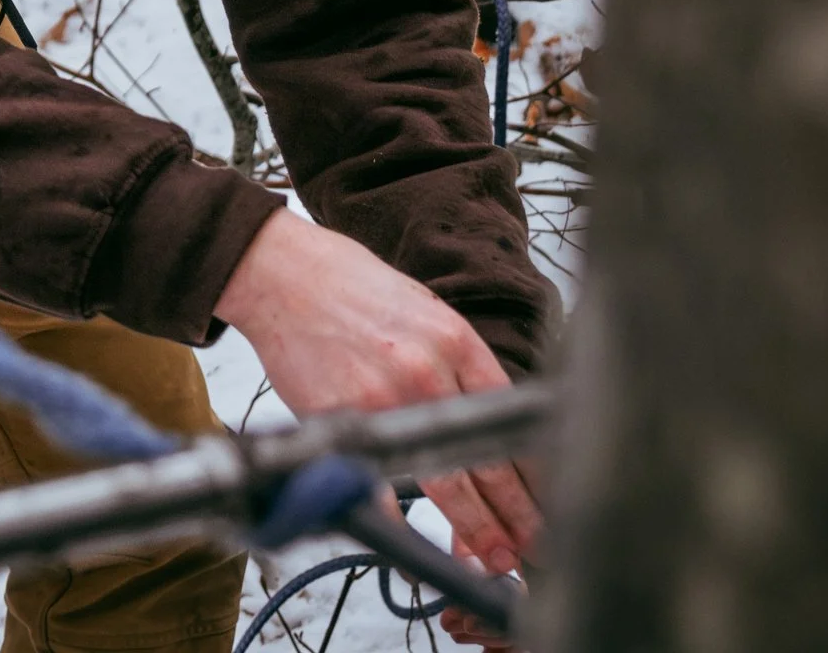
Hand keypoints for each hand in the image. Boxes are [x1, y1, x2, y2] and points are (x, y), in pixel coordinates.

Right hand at [214, 209, 540, 581]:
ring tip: (495, 555)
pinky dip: (397, 523)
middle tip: (532, 545)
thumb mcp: (421, 309)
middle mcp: (428, 372)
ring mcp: (385, 400)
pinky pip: (379, 485)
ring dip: (474, 528)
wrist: (282, 272)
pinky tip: (416, 549)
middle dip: (516, 512)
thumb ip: (453, 361)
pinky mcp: (343, 419)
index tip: (545, 498)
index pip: (510, 419)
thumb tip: (480, 416)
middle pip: (486, 459)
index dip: (533, 468)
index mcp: (454, 340)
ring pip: (444, 482)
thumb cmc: (347, 284)